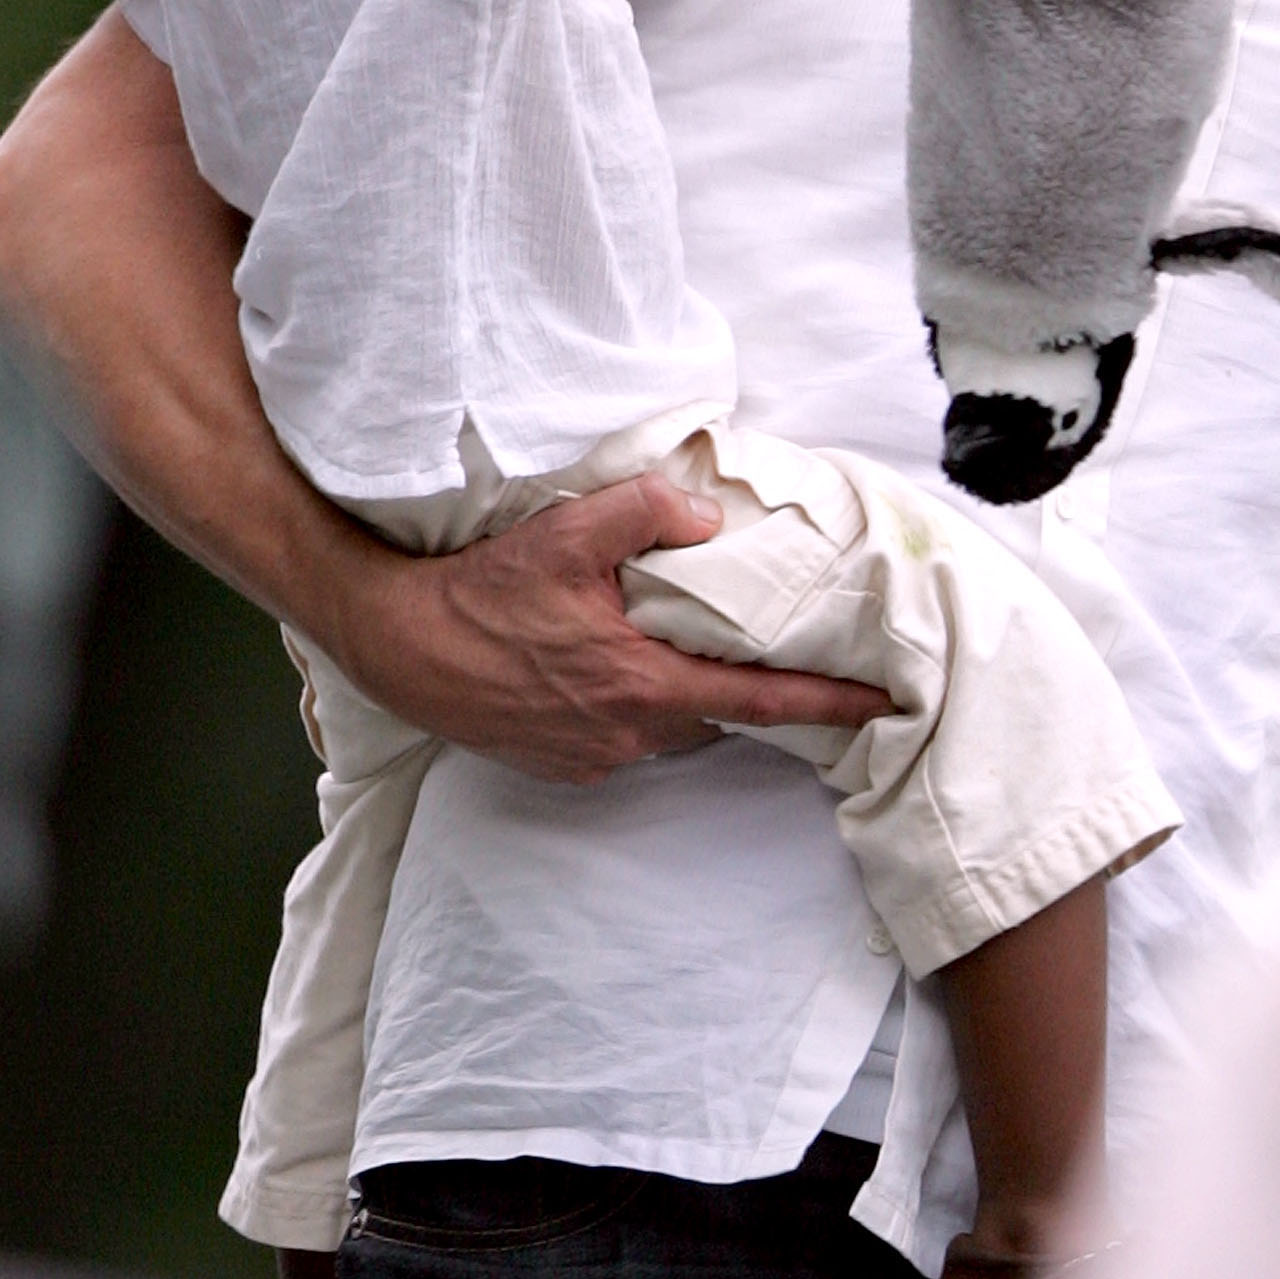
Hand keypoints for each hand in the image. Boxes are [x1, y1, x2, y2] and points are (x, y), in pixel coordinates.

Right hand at [324, 471, 890, 783]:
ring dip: (686, 692)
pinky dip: (639, 703)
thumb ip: (646, 514)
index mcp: (642, 684)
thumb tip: (709, 522)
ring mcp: (593, 756)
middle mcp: (627, 734)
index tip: (881, 703)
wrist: (398, 645)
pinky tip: (615, 664)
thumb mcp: (566, 532)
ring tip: (682, 646)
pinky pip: (627, 736)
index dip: (825, 702)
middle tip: (772, 647)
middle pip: (717, 714)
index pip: (758, 700)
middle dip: (746, 685)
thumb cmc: (481, 592)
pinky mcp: (562, 763)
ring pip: (672, 725)